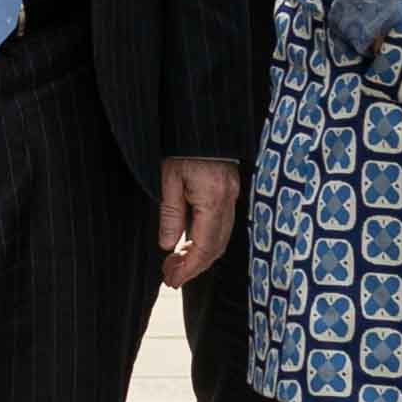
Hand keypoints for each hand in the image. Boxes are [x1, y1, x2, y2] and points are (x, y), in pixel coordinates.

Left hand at [160, 158, 239, 285]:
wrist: (202, 121)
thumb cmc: (182, 146)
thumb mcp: (169, 179)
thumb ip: (171, 214)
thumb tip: (168, 245)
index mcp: (214, 199)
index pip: (205, 247)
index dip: (190, 268)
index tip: (172, 280)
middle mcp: (229, 201)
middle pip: (216, 247)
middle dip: (194, 266)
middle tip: (170, 276)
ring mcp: (232, 196)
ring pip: (220, 238)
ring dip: (199, 255)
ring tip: (175, 263)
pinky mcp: (230, 191)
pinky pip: (221, 225)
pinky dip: (205, 240)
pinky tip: (188, 244)